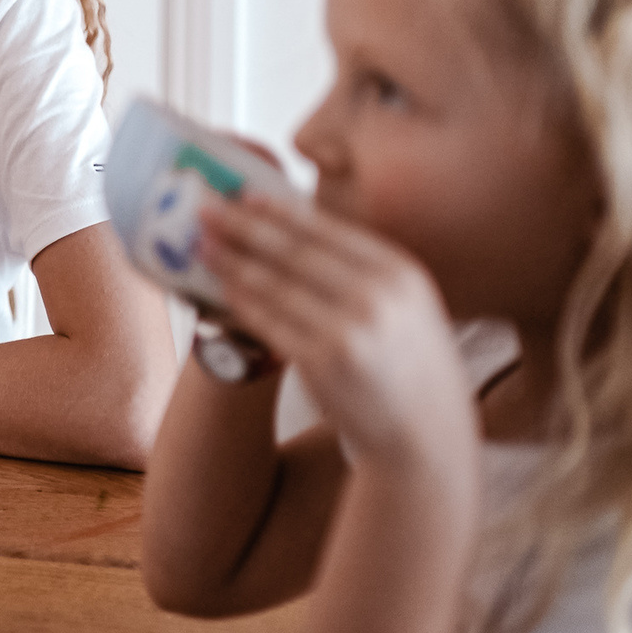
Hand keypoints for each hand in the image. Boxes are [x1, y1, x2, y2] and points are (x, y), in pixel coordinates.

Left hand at [200, 193, 475, 472]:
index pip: (328, 230)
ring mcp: (350, 328)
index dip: (280, 211)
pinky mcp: (324, 362)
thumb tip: (296, 229)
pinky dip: (242, 303)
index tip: (244, 195)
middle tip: (206, 209)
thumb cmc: (410, 367)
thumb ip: (366, 270)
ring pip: (275, 285)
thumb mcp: (409, 306)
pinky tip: (222, 290)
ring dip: (232, 262)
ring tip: (203, 246)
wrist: (428, 436)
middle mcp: (378, 294)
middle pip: (295, 251)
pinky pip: (270, 323)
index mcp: (401, 271)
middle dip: (244, 227)